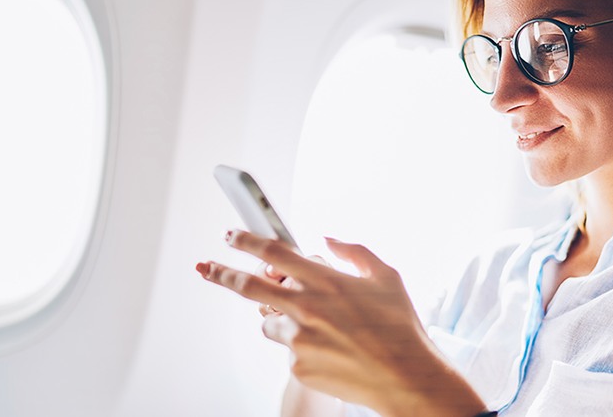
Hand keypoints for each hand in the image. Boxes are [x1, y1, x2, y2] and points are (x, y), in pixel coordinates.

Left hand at [195, 231, 486, 416]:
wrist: (406, 377)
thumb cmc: (400, 327)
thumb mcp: (386, 277)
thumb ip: (353, 252)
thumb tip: (328, 241)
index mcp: (326, 281)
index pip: (273, 253)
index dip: (246, 241)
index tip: (231, 235)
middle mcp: (307, 307)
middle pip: (249, 286)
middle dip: (222, 273)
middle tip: (207, 267)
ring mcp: (300, 339)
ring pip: (269, 322)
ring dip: (280, 318)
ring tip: (312, 324)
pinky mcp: (299, 365)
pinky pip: (288, 349)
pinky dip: (301, 345)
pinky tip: (330, 348)